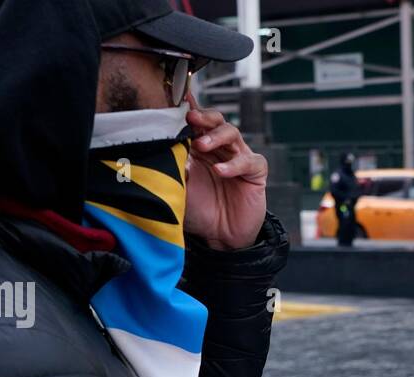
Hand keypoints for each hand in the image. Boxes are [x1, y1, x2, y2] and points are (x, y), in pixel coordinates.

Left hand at [183, 92, 267, 249]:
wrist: (220, 239)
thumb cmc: (199, 212)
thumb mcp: (178, 186)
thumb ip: (172, 164)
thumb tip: (159, 143)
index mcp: (199, 149)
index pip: (196, 123)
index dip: (190, 109)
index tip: (178, 100)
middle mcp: (220, 150)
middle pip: (216, 121)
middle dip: (204, 117)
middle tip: (191, 118)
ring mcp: (238, 159)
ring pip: (232, 133)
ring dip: (216, 136)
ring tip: (202, 145)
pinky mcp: (255, 173)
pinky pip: (249, 160)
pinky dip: (235, 164)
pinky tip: (221, 172)